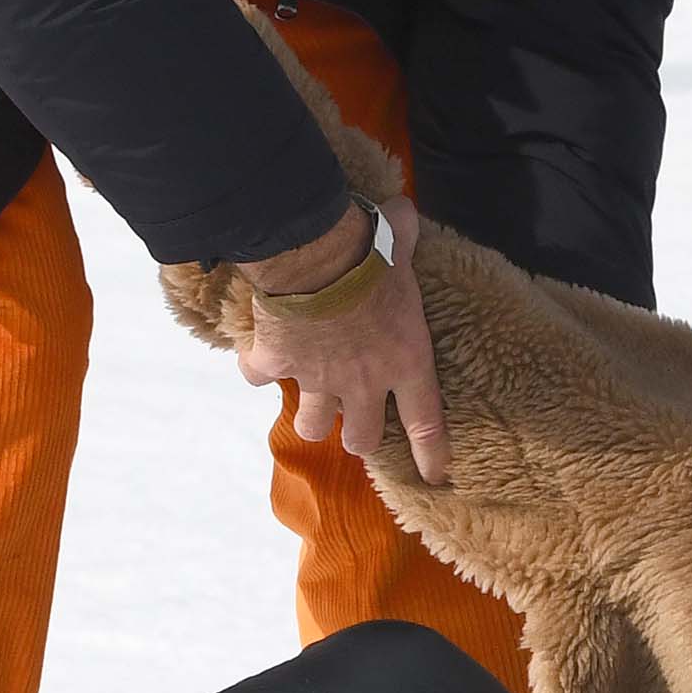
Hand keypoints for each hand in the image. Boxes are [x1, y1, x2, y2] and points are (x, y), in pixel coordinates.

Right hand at [237, 194, 448, 484]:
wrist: (311, 253)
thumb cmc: (368, 250)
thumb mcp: (398, 242)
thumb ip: (405, 237)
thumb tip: (404, 214)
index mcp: (405, 361)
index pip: (425, 424)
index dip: (431, 455)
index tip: (434, 478)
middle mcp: (362, 382)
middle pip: (361, 438)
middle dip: (358, 437)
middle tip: (354, 423)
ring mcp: (316, 379)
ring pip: (311, 425)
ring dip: (311, 416)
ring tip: (310, 400)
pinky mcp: (276, 363)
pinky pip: (260, 378)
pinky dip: (257, 369)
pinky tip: (258, 357)